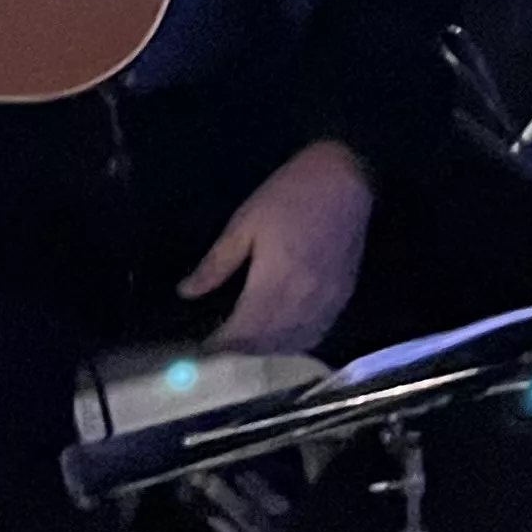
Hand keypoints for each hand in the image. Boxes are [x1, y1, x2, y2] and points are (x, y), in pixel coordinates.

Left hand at [179, 140, 374, 355]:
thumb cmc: (288, 195)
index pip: (243, 331)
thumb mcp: (244, 223)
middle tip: (219, 349)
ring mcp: (326, 301)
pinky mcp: (342, 296)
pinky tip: (281, 338)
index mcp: (274, 281)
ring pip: (293, 343)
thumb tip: (187, 292)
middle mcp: (303, 299)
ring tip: (246, 347)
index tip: (202, 349)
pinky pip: (316, 333)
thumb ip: (216, 263)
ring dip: (267, 351)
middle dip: (241, 352)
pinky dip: (295, 343)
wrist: (344, 178)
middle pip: (268, 344)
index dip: (221, 345)